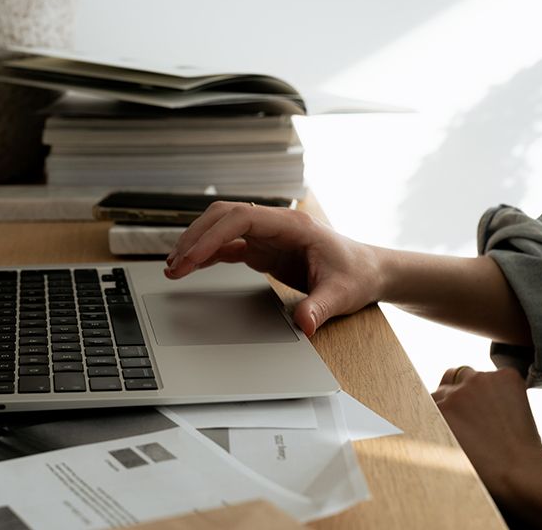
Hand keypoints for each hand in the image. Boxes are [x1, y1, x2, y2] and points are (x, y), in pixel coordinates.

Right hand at [163, 202, 382, 334]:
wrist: (368, 271)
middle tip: (174, 265)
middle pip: (223, 216)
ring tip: (173, 267)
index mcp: (292, 225)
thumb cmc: (356, 275)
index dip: (212, 235)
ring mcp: (266, 235)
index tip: (191, 258)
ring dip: (196, 244)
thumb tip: (303, 325)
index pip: (241, 218)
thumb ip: (319, 308)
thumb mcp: (341, 294)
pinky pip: (227, 245)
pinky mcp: (262, 249)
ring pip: (220, 228)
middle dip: (195, 237)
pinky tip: (190, 267)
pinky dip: (206, 254)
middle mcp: (274, 225)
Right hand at [433, 366, 541, 527]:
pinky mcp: (506, 377)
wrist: (520, 474)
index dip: (445, 407)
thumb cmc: (482, 470)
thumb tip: (436, 410)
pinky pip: (499, 376)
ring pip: (471, 374)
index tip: (456, 418)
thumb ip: (436, 423)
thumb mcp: (444, 446)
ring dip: (476, 388)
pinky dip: (503, 388)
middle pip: (449, 381)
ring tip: (492, 412)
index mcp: (436, 407)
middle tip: (475, 417)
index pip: (434, 396)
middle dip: (458, 396)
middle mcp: (454, 390)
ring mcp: (481, 380)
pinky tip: (509, 409)